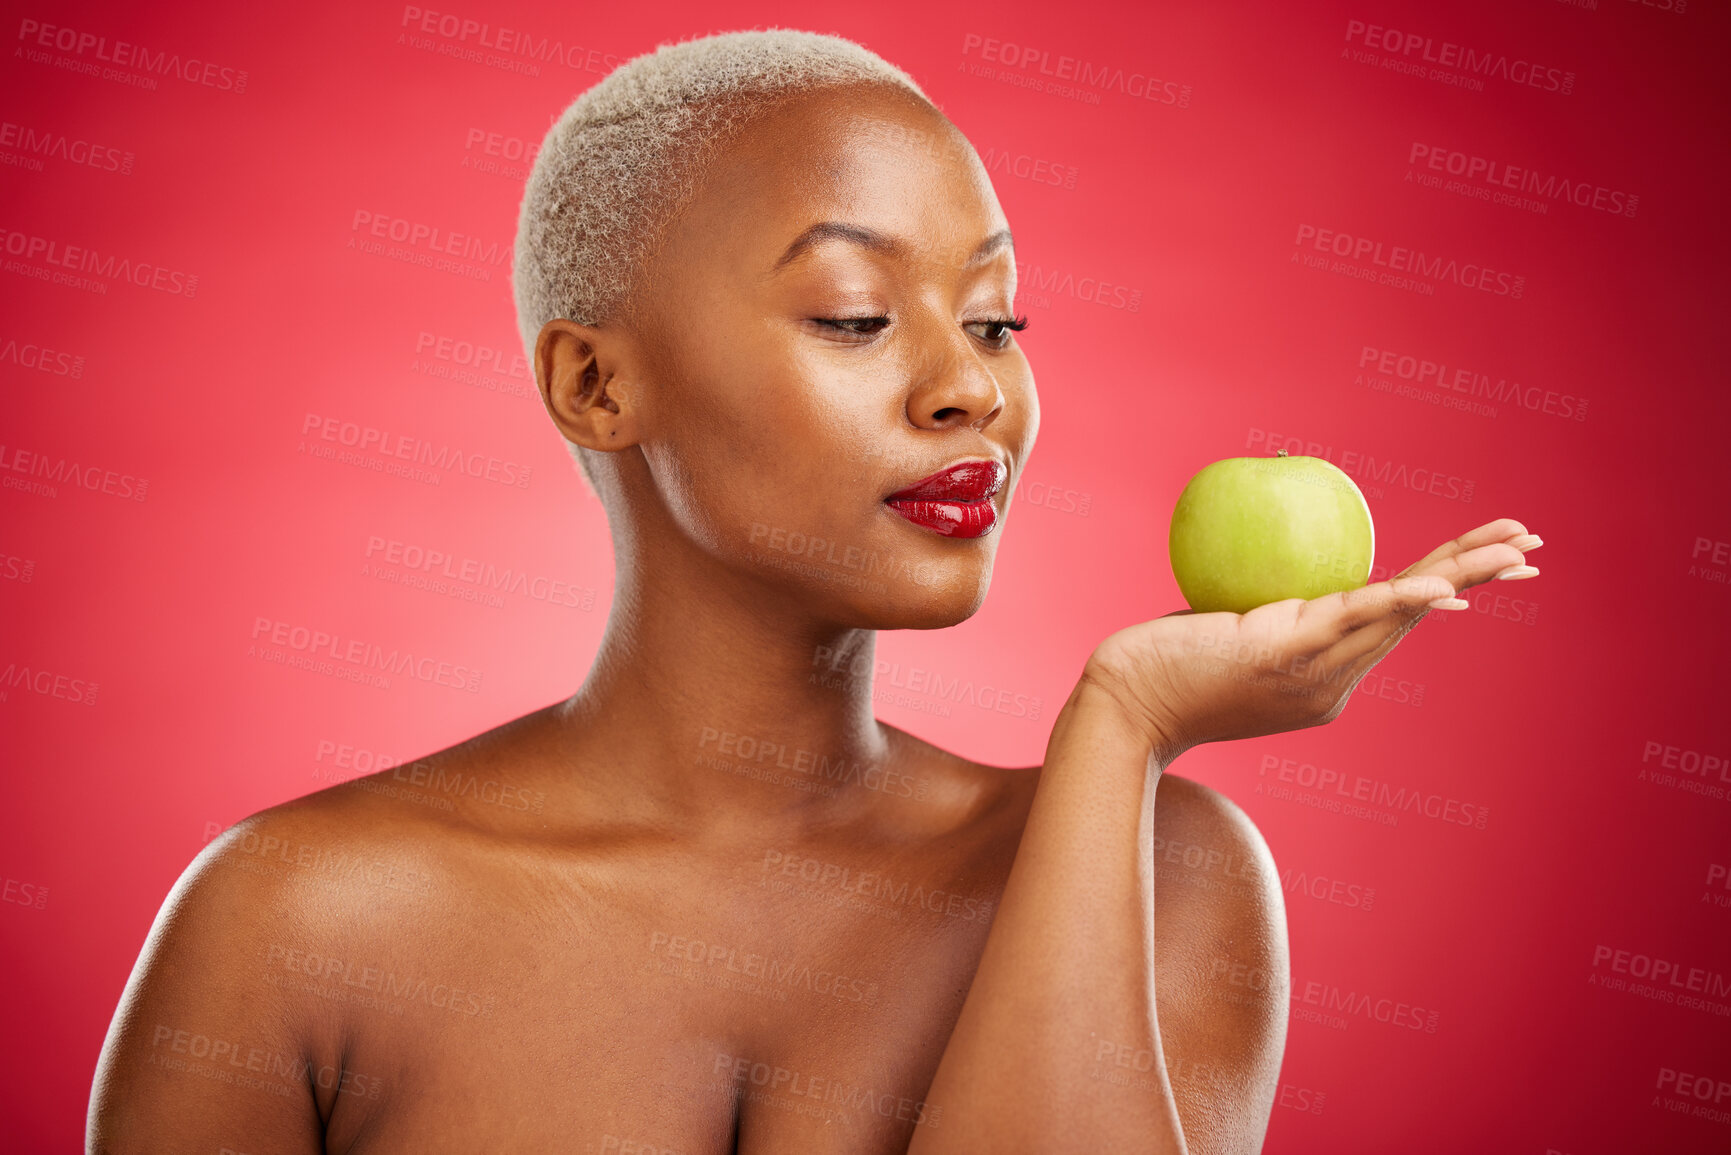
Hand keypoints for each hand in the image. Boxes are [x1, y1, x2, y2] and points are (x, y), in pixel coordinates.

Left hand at [1079, 518, 1542, 762]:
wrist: (1123, 706)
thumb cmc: (1163, 665)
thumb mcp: (1226, 630)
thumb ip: (1261, 606)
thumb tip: (1273, 568)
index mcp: (1326, 678)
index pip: (1396, 622)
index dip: (1445, 593)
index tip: (1485, 572)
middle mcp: (1334, 683)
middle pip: (1417, 616)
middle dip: (1478, 579)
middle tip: (1532, 548)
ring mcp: (1315, 674)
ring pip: (1401, 613)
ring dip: (1462, 575)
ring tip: (1512, 547)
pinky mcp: (1286, 657)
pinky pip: (1352, 619)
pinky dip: (1398, 598)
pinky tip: (1438, 583)